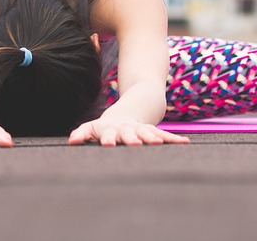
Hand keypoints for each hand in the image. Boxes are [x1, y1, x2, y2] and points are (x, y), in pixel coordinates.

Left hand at [68, 118, 189, 146]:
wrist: (128, 111)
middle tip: (135, 144)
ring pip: (148, 133)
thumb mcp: (93, 127)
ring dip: (153, 138)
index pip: (109, 135)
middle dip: (132, 139)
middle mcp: (128, 129)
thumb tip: (71, 141)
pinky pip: (165, 137)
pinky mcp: (153, 132)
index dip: (108, 139)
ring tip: (158, 143)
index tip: (108, 144)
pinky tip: (186, 143)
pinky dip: (174, 140)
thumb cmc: (106, 126)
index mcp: (112, 130)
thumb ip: (82, 133)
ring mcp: (141, 130)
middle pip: (130, 134)